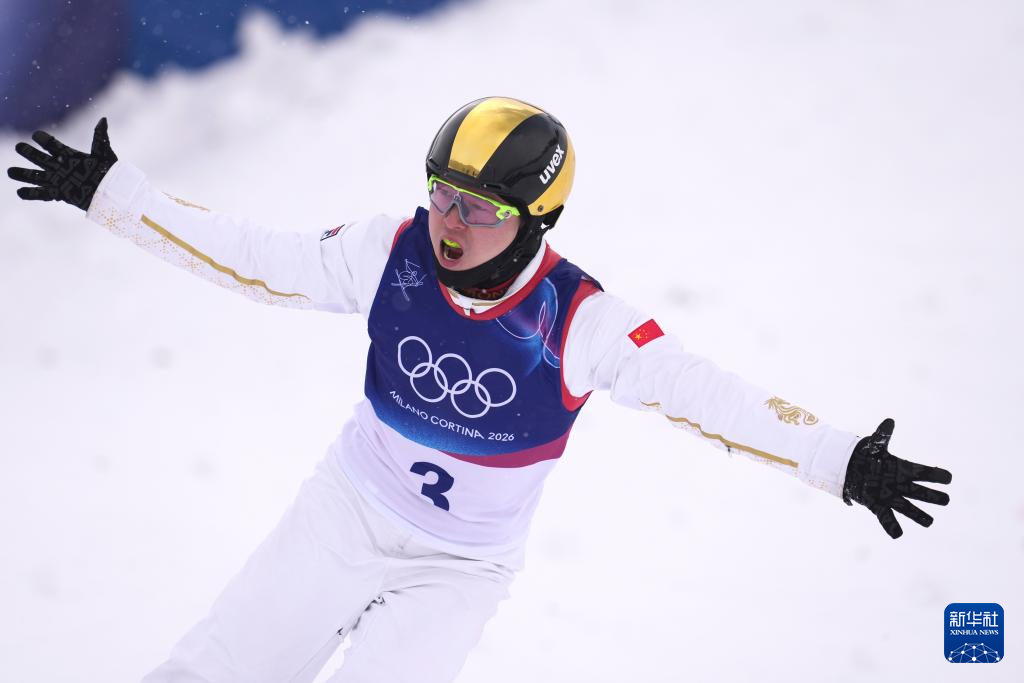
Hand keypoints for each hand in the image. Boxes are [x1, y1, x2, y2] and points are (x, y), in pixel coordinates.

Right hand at [7, 117, 117, 210]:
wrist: (113, 194)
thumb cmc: (110, 174)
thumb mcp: (104, 154)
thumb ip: (100, 137)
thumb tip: (103, 119)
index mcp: (70, 156)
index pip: (52, 145)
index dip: (43, 140)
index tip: (37, 136)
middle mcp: (61, 167)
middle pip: (40, 159)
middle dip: (28, 153)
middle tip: (18, 147)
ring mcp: (59, 181)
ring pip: (37, 176)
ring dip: (23, 174)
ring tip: (10, 171)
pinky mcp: (61, 194)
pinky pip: (42, 194)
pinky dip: (31, 194)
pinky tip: (19, 192)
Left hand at [842, 418, 950, 538]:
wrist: (852, 469)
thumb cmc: (869, 457)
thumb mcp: (874, 446)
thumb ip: (882, 436)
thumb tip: (889, 421)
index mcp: (904, 470)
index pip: (924, 473)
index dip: (936, 476)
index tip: (948, 478)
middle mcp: (901, 485)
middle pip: (921, 492)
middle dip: (933, 497)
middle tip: (945, 500)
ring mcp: (890, 497)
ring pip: (908, 508)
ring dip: (918, 515)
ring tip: (929, 522)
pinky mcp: (877, 506)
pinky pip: (886, 518)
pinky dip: (891, 526)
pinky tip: (897, 534)